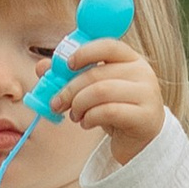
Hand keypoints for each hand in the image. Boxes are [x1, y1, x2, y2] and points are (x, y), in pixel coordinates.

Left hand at [47, 37, 166, 168]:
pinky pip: (109, 112)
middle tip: (56, 103)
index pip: (108, 46)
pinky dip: (90, 118)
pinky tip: (86, 123)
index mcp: (131, 59)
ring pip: (101, 91)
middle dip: (70, 89)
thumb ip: (70, 76)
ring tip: (74, 115)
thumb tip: (41, 67)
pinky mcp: (145, 116)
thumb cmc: (116, 111)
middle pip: (97, 74)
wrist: (140, 141)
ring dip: (79, 104)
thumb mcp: (93, 90)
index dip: (84, 53)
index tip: (66, 65)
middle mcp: (142, 72)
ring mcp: (147, 94)